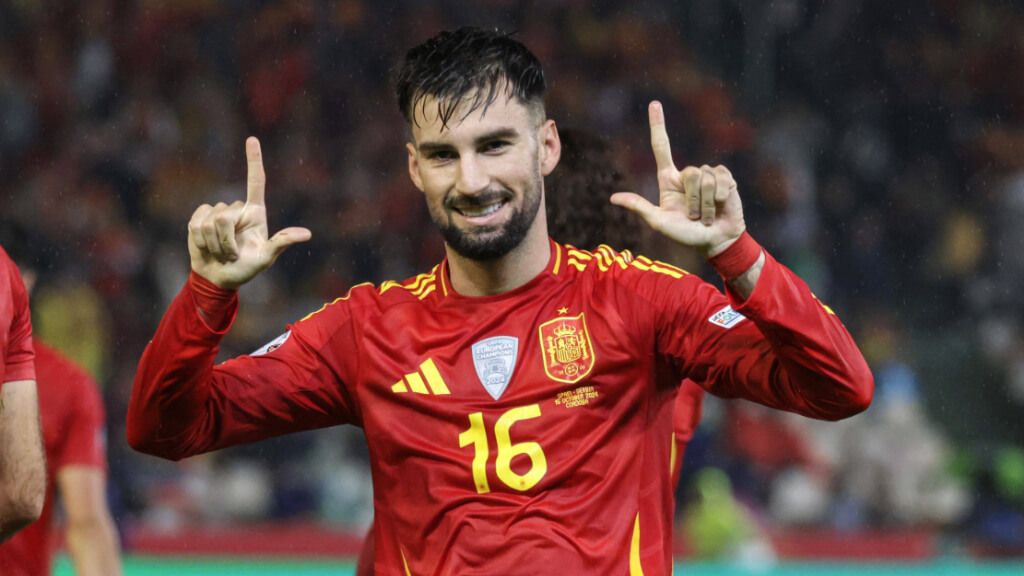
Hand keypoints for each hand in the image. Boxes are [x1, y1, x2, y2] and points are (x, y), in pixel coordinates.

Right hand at [187, 137, 311, 289]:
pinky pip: (196, 224)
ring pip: (211, 221)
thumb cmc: (246, 268)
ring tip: (221, 252)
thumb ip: (282, 243)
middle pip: (227, 213)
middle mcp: (236, 208)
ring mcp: (216, 213)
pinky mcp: (198, 219)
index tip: (252, 139)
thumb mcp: (266, 258)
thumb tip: (306, 234)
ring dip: (215, 243)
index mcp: (255, 212)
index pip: (256, 181)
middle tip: (232, 253)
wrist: (219, 278)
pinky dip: (200, 240)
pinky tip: (206, 247)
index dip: (254, 160)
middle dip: (227, 239)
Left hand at [610, 101, 745, 256]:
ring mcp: (708, 175)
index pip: (661, 147)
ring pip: (705, 177)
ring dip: (706, 203)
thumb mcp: (659, 222)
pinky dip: (721, 197)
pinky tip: (722, 206)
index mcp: (669, 180)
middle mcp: (688, 174)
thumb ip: (639, 207)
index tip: (654, 104)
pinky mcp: (726, 179)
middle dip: (693, 200)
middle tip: (694, 216)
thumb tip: (613, 198)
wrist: (715, 241)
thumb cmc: (685, 235)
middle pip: (690, 171)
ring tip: (706, 215)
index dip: (658, 125)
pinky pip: (721, 178)